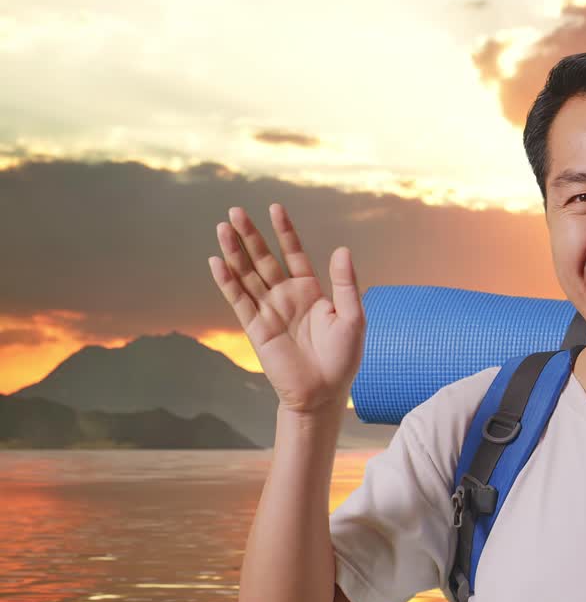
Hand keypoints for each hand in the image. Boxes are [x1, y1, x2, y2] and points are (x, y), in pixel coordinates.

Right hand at [208, 203, 365, 414]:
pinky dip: (228, 282)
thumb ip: (346, 284)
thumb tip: (342, 249)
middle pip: (264, 259)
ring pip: (247, 275)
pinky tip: (217, 262)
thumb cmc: (343, 358)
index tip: (275, 207)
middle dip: (250, 235)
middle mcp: (287, 297)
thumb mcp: (352, 317)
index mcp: (311, 291)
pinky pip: (239, 300)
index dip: (284, 232)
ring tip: (223, 228)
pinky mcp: (256, 328)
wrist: (323, 393)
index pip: (293, 254)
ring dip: (234, 252)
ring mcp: (269, 311)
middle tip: (235, 211)